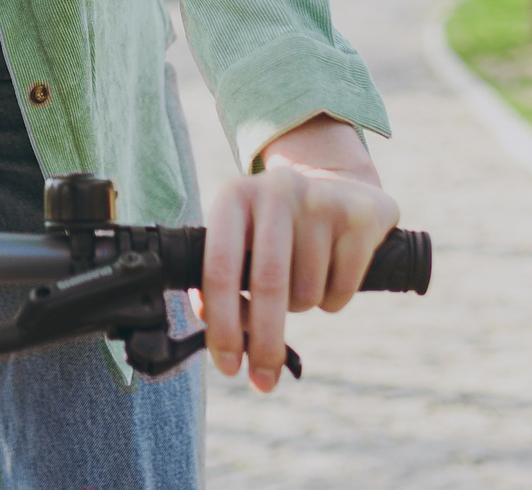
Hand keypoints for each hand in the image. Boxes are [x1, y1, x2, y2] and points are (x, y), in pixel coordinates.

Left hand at [199, 114, 398, 392]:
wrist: (338, 185)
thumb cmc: (276, 227)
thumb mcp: (242, 236)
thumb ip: (220, 275)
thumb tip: (206, 319)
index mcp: (234, 195)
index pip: (219, 267)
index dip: (222, 323)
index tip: (227, 366)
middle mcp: (274, 189)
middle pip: (267, 286)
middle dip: (264, 344)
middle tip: (261, 382)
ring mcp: (319, 199)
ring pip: (306, 295)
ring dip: (303, 309)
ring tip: (303, 281)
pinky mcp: (359, 216)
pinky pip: (341, 291)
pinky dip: (333, 300)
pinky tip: (332, 273)